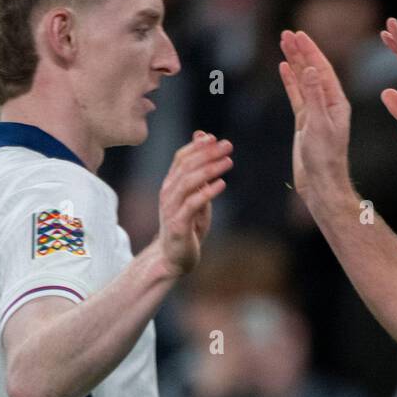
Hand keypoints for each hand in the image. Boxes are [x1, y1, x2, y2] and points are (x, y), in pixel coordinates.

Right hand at [157, 131, 231, 274]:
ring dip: (209, 169)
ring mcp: (171, 208)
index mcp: (171, 185)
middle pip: (186, 166)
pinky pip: (192, 203)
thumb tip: (205, 156)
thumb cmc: (188, 227)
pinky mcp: (177, 224)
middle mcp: (168, 193)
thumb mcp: (196, 199)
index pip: (181, 158)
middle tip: (228, 146)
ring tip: (228, 162)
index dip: (197, 146)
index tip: (216, 138)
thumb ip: (200, 178)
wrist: (173, 258)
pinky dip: (207, 192)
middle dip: (207, 153)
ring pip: (188, 182)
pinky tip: (222, 184)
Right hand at [278, 29, 352, 205]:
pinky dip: (290, 81)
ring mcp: (316, 112)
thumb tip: (310, 69)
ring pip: (303, 80)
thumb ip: (314, 96)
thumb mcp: (319, 125)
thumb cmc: (325, 158)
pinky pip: (297, 95)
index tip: (298, 34)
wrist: (321, 184)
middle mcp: (328, 104)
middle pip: (313, 70)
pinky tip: (283, 67)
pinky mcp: (305, 122)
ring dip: (294, 61)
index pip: (323, 69)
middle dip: (301, 51)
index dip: (310, 51)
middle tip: (287, 32)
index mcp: (337, 102)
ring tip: (283, 42)